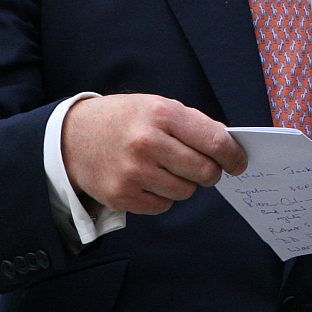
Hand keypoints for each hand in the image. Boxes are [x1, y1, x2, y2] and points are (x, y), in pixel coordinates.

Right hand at [61, 94, 247, 214]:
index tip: (239, 162)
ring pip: (186, 191)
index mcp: (162, 113)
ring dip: (185, 183)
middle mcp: (148, 142)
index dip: (233, 155)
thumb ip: (191, 124)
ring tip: (166, 168)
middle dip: (210, 172)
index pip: (214, 140)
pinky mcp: (122, 196)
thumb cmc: (124, 118)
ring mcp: (134, 172)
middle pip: (204, 171)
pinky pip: (164, 205)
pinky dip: (163, 196)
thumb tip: (227, 146)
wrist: (73, 135)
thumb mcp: (157, 105)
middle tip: (203, 167)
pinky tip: (149, 179)